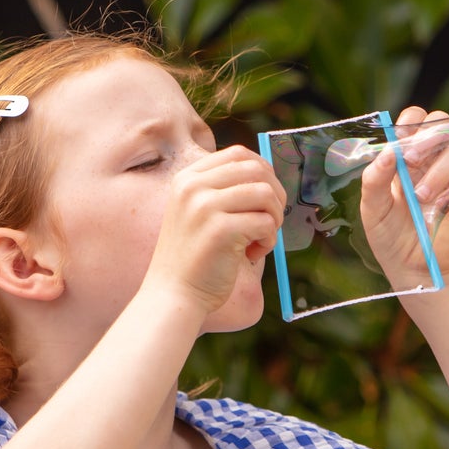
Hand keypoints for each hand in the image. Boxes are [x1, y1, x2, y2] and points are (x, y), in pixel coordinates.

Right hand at [143, 146, 286, 313]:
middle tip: (270, 221)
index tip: (266, 197)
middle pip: (257, 170)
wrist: (173, 294)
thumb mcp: (200, 212)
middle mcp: (193, 187)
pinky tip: (252, 254)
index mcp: (188, 178)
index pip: (239, 154)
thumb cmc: (195, 257)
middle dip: (275, 195)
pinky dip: (268, 240)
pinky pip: (266, 222)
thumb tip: (270, 176)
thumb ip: (226, 190)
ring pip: (266, 194)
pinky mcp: (220, 230)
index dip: (263, 172)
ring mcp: (204, 206)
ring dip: (274, 218)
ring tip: (260, 238)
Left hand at [359, 107, 448, 291]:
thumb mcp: (373, 208)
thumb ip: (374, 178)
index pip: (415, 119)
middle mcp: (435, 158)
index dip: (410, 121)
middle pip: (442, 123)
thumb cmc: (393, 237)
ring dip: (439, 172)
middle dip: (426, 137)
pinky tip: (447, 205)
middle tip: (411, 162)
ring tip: (423, 199)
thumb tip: (386, 152)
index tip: (399, 141)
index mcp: (409, 155)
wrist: (418, 269)